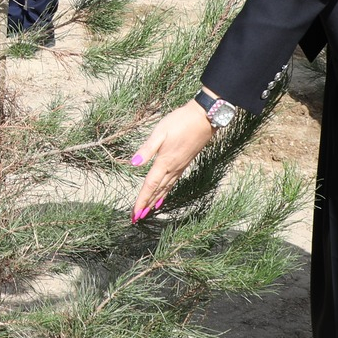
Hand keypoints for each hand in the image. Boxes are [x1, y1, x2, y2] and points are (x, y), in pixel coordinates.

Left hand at [128, 101, 214, 221]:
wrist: (204, 118)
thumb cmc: (180, 122)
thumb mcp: (160, 132)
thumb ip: (147, 149)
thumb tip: (133, 164)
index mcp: (164, 162)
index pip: (149, 186)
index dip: (141, 201)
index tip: (135, 215)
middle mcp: (172, 168)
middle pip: (157, 192)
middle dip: (146, 205)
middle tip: (137, 219)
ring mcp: (179, 167)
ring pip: (165, 189)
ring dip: (155, 201)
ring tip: (148, 212)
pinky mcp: (184, 163)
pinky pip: (172, 183)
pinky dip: (166, 192)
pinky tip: (164, 195)